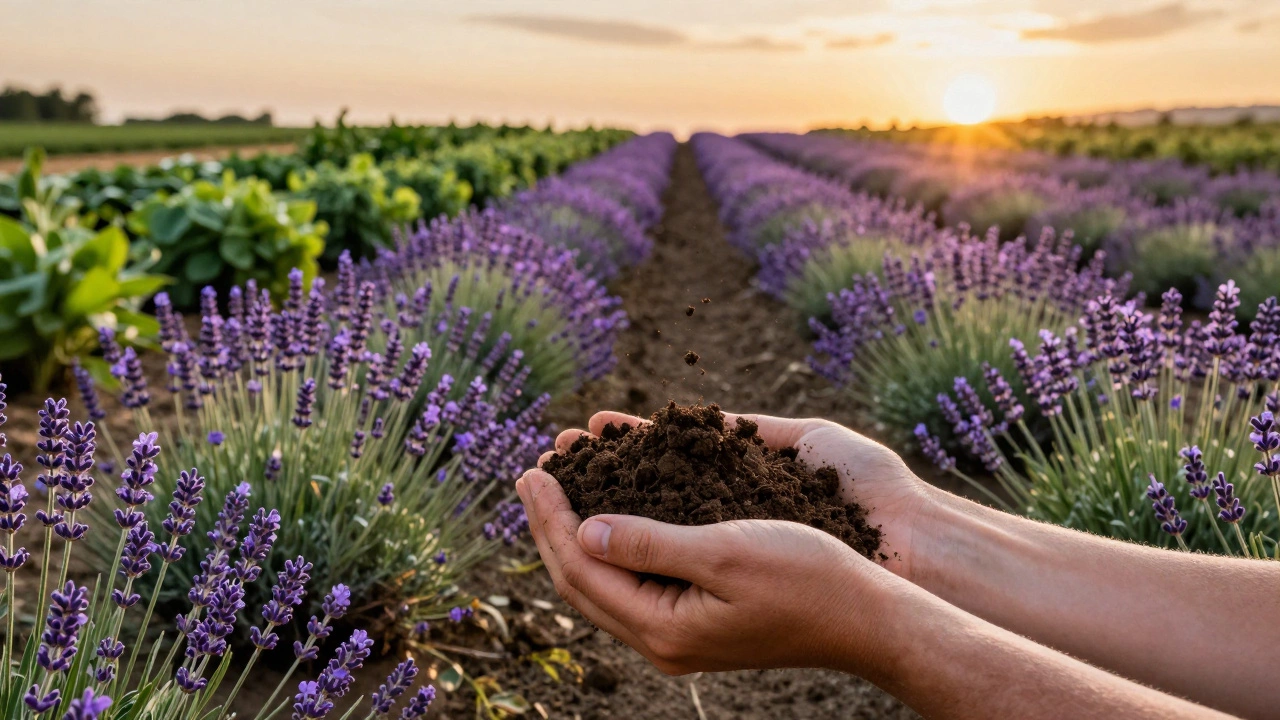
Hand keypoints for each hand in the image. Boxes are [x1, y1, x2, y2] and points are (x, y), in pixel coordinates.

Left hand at [515, 468, 900, 676]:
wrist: (865, 616)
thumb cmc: (805, 577)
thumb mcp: (723, 551)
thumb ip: (649, 542)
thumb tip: (583, 530)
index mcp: (662, 628)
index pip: (581, 568)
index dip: (550, 516)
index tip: (531, 469)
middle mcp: (661, 639)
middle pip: (581, 580)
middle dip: (550, 525)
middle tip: (531, 472)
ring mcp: (678, 633)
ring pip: (603, 581)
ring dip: (575, 532)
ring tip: (557, 487)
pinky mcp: (696, 618)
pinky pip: (633, 580)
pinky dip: (610, 542)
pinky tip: (607, 512)